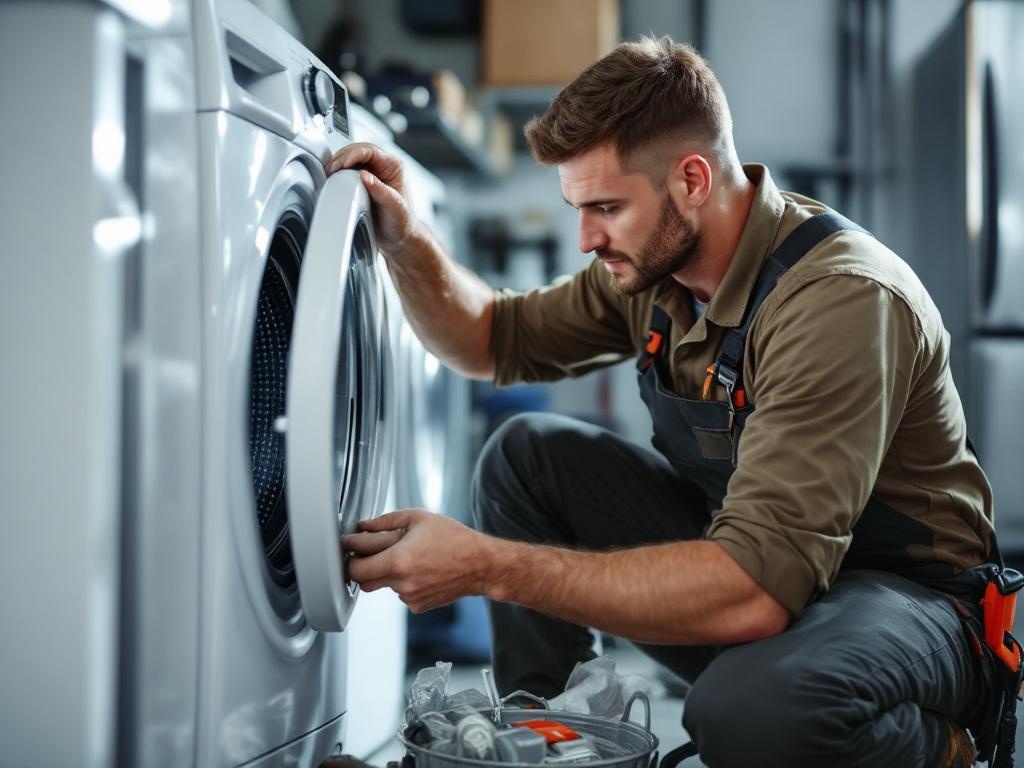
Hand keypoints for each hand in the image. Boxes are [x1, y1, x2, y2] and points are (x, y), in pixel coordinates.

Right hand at [325, 142, 419, 251]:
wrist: (398, 238)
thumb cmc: (402, 223)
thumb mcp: (394, 207)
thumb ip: (380, 191)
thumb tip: (364, 176)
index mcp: (394, 166)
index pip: (369, 151)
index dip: (352, 155)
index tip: (339, 165)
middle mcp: (383, 166)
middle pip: (357, 150)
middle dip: (341, 157)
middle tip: (330, 169)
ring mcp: (372, 173)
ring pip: (351, 158)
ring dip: (338, 163)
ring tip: (329, 173)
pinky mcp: (362, 182)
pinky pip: (348, 170)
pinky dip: (338, 172)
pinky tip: (333, 179)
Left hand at [343, 509, 492, 612]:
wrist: (480, 565)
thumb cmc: (454, 540)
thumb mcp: (419, 519)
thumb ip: (386, 521)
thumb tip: (365, 526)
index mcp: (398, 561)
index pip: (356, 568)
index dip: (349, 556)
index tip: (350, 547)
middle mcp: (401, 583)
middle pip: (363, 582)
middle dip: (363, 568)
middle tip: (370, 553)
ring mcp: (409, 597)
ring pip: (384, 586)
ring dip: (388, 573)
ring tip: (409, 557)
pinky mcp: (418, 605)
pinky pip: (400, 593)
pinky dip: (404, 582)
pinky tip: (421, 569)